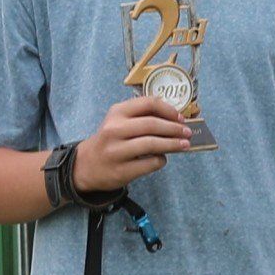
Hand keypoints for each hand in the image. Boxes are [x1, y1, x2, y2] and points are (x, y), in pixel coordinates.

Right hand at [73, 95, 192, 194]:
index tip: (180, 117)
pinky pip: (150, 163)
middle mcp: (114, 129)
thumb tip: (176, 120)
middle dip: (175, 128)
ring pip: (152, 144)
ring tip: (185, 145)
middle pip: (152, 124)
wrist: (86, 165)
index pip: (148, 103)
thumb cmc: (110, 141)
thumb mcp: (119, 122)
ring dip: (173, 144)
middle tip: (188, 133)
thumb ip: (142, 117)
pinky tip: (162, 158)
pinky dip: (161, 160)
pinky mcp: (121, 170)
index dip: (169, 110)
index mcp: (117, 113)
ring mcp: (116, 151)